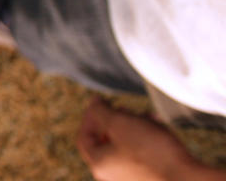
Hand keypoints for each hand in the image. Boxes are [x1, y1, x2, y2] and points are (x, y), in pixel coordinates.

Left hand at [76, 97, 220, 180]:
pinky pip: (141, 154)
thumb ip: (100, 111)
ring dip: (134, 127)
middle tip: (126, 109)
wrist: (187, 180)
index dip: (90, 115)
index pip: (84, 136)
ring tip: (148, 117)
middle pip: (106, 140)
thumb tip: (93, 104)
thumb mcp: (120, 123)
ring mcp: (130, 179)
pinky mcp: (149, 178)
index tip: (100, 100)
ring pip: (126, 145)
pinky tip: (159, 129)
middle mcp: (110, 175)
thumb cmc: (151, 152)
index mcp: (98, 163)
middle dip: (116, 119)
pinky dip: (146, 139)